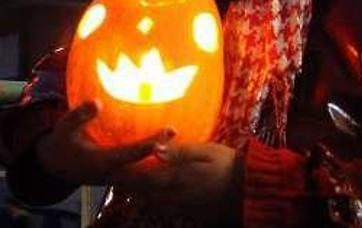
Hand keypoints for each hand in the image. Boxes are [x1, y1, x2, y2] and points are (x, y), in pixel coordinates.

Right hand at [34, 99, 174, 185]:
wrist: (56, 166)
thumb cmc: (61, 143)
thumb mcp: (64, 126)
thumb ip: (80, 115)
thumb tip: (98, 102)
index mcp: (101, 162)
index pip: (129, 154)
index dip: (148, 145)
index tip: (166, 134)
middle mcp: (113, 173)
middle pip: (145, 167)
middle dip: (164, 154)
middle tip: (181, 136)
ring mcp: (118, 177)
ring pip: (145, 174)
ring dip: (162, 160)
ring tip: (181, 141)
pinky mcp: (121, 177)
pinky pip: (141, 172)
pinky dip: (154, 163)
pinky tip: (168, 148)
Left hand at [112, 141, 241, 223]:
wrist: (252, 190)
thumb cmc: (230, 165)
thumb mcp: (206, 152)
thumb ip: (179, 152)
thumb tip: (154, 149)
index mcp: (177, 179)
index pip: (142, 179)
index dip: (124, 175)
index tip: (108, 168)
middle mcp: (176, 196)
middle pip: (143, 194)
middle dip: (127, 185)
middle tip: (112, 176)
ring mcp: (184, 207)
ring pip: (153, 202)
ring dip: (139, 194)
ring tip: (127, 185)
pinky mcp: (192, 212)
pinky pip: (166, 208)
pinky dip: (155, 200)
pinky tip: (153, 193)